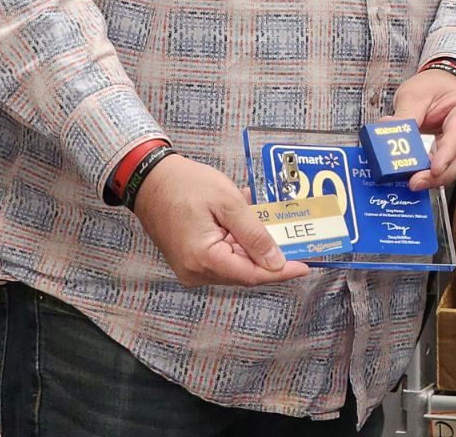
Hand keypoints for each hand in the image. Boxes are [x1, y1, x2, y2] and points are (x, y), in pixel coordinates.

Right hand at [132, 155, 309, 287]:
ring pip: (236, 264)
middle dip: (271, 257)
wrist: (151, 180)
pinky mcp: (191, 260)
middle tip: (296, 241)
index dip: (281, 271)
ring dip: (255, 246)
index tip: (305, 265)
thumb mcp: (228, 203)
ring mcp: (191, 268)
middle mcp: (195, 271)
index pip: (251, 274)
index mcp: (203, 259)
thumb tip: (275, 260)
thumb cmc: (184, 185)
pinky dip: (240, 242)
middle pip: (245, 272)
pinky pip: (224, 256)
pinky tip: (247, 222)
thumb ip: (254, 234)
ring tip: (269, 222)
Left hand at [392, 66, 455, 189]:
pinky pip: (447, 168)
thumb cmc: (434, 86)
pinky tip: (416, 177)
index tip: (434, 170)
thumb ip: (404, 114)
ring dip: (434, 179)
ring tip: (413, 182)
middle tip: (415, 182)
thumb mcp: (416, 94)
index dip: (447, 155)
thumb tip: (386, 129)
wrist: (441, 85)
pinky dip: (432, 175)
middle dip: (439, 176)